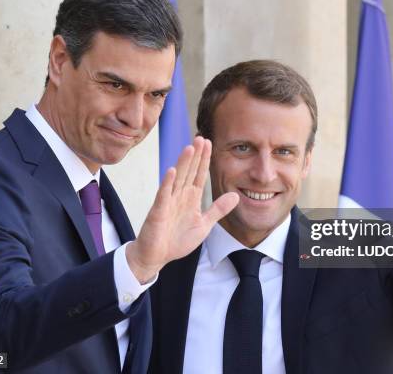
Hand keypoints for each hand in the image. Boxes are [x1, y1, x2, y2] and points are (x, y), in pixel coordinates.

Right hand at [126, 136, 238, 281]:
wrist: (156, 256)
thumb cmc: (177, 240)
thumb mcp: (204, 225)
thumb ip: (218, 210)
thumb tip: (235, 196)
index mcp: (191, 198)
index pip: (199, 175)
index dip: (204, 160)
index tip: (209, 143)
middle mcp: (179, 196)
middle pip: (189, 171)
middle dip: (196, 155)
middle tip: (201, 137)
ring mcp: (168, 202)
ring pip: (178, 179)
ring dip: (184, 163)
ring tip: (190, 148)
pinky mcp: (158, 211)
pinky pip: (163, 195)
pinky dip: (168, 183)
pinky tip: (172, 171)